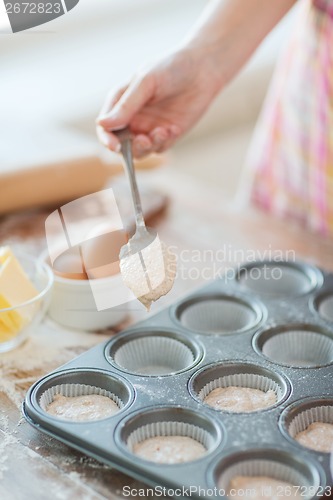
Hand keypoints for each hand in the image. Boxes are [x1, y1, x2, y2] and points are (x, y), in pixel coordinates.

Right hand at [96, 48, 222, 157]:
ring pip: (140, 151)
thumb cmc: (171, 68)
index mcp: (120, 103)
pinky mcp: (167, 135)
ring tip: (162, 132)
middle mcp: (132, 118)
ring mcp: (149, 128)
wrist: (203, 69)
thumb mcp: (146, 83)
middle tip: (144, 140)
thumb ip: (126, 106)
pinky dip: (164, 142)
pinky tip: (174, 128)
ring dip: (148, 147)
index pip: (106, 127)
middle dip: (130, 148)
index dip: (107, 139)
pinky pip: (160, 148)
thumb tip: (102, 124)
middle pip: (121, 145)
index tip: (115, 146)